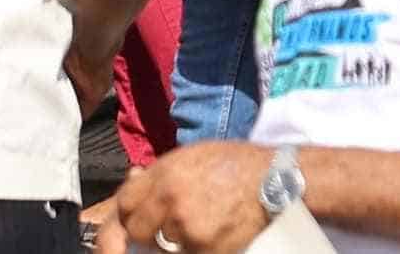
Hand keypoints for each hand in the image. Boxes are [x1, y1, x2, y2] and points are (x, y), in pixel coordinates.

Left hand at [108, 143, 275, 253]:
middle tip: (168, 224)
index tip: (135, 215)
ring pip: (162, 247)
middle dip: (148, 230)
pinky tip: (211, 233)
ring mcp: (188, 229)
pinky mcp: (205, 250)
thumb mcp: (192, 155)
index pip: (124, 202)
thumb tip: (132, 181)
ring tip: (198, 223)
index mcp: (166, 174)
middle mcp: (172, 200)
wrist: (274, 180)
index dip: (129, 211)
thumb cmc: (234, 164)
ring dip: (173, 241)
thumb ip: (160, 172)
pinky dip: (194, 249)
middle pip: (137, 230)